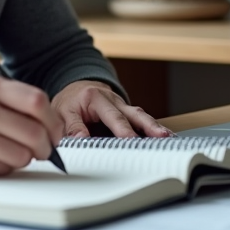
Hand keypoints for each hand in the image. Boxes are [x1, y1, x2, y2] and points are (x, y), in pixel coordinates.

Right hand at [0, 74, 62, 175]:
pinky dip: (4, 168)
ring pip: (21, 155)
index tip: (56, 133)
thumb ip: (17, 103)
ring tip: (11, 153)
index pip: (37, 101)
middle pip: (34, 132)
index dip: (53, 121)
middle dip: (46, 147)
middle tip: (43, 151)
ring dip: (24, 159)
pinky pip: (2, 169)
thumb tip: (56, 128)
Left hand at [51, 80, 172, 137]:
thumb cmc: (70, 102)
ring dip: (154, 127)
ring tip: (167, 137)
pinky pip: (141, 119)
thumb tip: (80, 139)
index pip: (109, 115)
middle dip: (145, 127)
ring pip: (140, 115)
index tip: (128, 140)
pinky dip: (153, 128)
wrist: (76, 89)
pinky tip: (165, 137)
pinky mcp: (127, 112)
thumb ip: (71, 126)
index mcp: (94, 97)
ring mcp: (122, 105)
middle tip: (157, 138)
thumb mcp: (62, 112)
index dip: (120, 129)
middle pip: (131, 114)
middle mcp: (112, 99)